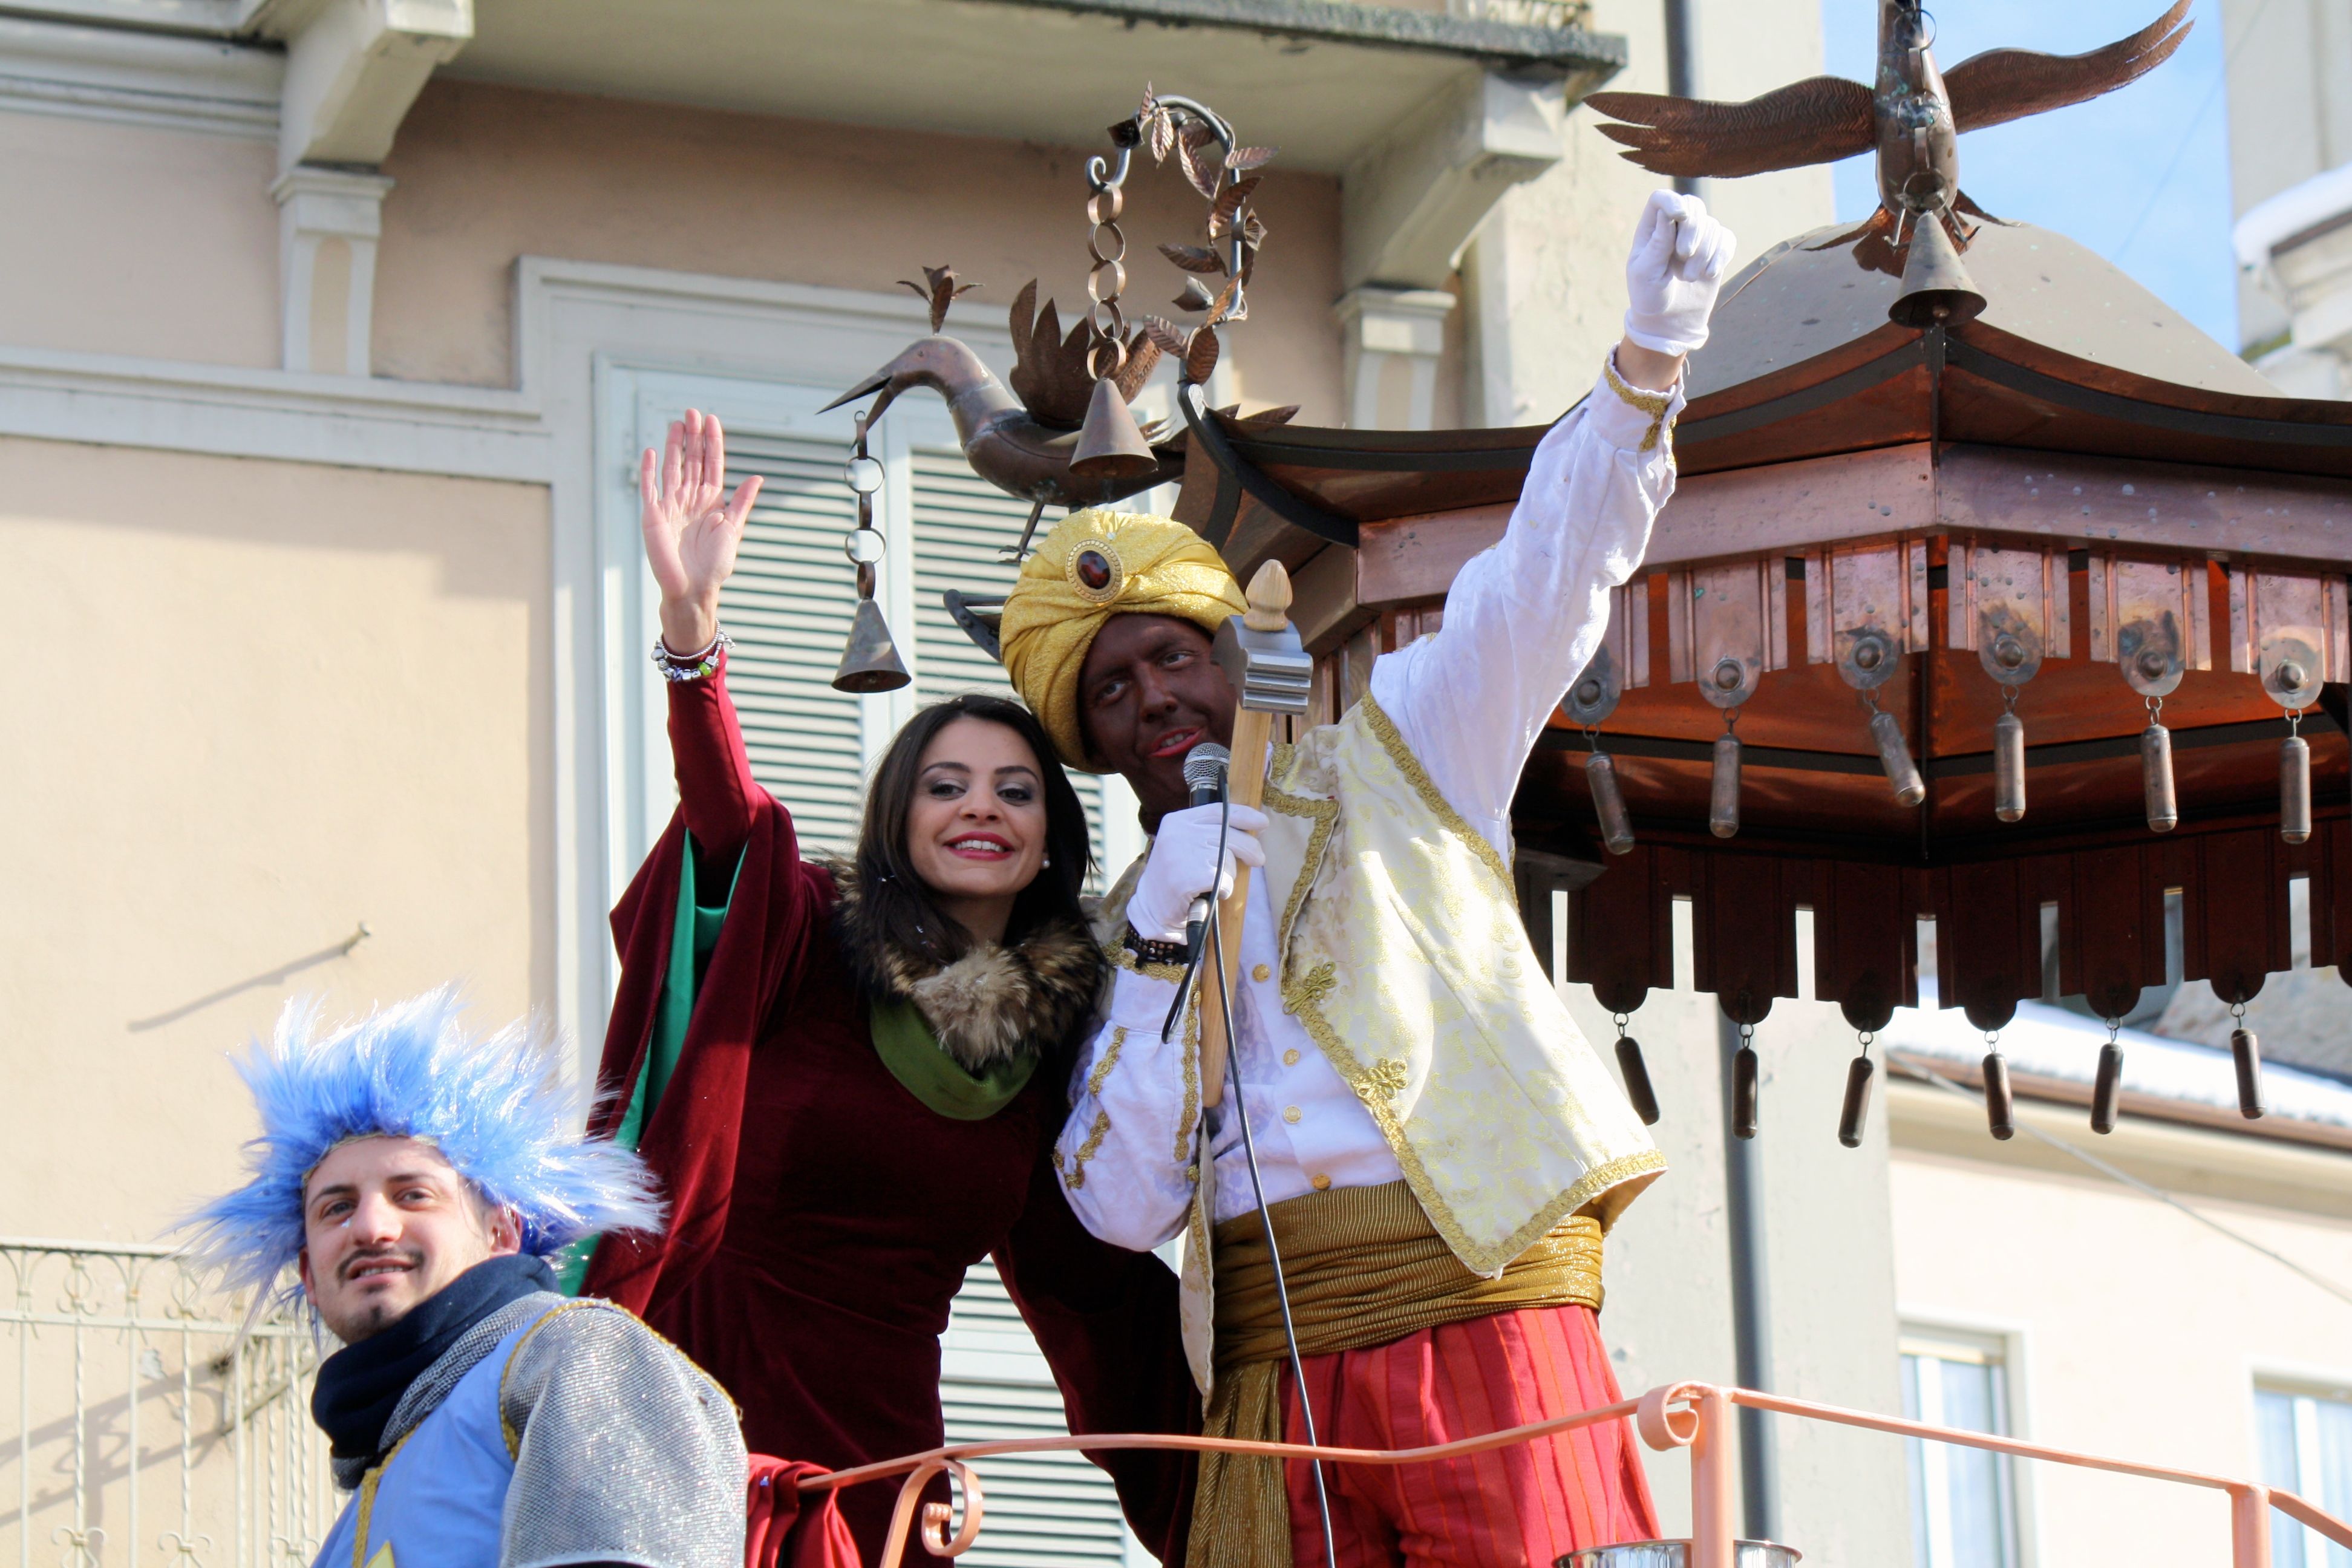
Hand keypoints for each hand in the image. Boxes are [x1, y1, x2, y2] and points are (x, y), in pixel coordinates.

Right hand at [641, 409, 763, 654]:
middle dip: (693, 437)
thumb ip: (741, 502)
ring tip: (676, 423)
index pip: (711, 465)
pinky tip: (652, 451)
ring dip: (674, 446)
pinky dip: (650, 470)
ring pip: (672, 468)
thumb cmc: (715, 564)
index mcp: (711, 502)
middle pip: (691, 461)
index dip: (712, 443)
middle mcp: (690, 500)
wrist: (694, 588)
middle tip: (692, 412)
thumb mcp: (733, 529)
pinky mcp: (653, 516)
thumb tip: (756, 477)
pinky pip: (650, 488)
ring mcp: (670, 506)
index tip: (712, 420)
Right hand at [1127, 803, 1268, 941]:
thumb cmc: (1176, 875)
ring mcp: (1181, 855)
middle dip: (1250, 848)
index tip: (1262, 823)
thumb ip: (1210, 832)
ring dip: (1229, 875)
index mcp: (1177, 821)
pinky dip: (1224, 890)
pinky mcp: (1187, 879)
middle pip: (1229, 836)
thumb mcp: (1185, 844)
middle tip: (1259, 859)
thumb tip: (1253, 827)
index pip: (1219, 811)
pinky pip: (1224, 881)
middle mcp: (1178, 834)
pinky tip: (1211, 893)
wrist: (1152, 908)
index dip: (1245, 816)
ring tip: (1213, 882)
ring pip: (1229, 860)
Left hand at [1621, 190, 1738, 365]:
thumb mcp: (1645, 272)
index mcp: (1651, 228)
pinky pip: (1727, 239)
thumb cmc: (1649, 296)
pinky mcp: (1716, 250)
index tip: (1679, 215)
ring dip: (1703, 252)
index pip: (1661, 198)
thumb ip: (1657, 242)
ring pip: (1712, 225)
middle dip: (1693, 228)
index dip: (1672, 200)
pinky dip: (1720, 256)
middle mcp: (1675, 227)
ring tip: (1689, 277)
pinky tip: (1709, 274)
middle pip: (1693, 205)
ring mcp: (1698, 237)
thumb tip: (1668, 212)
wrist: (1668, 321)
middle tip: (1683, 255)